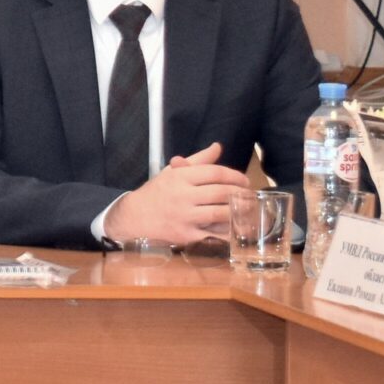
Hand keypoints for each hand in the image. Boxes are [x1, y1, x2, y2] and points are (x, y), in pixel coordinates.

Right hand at [100, 143, 251, 247]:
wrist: (133, 218)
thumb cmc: (156, 193)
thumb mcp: (171, 172)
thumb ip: (197, 160)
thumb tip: (217, 147)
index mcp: (180, 177)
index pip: (215, 173)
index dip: (235, 176)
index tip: (244, 181)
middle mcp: (183, 195)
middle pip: (221, 192)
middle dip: (241, 194)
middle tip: (249, 196)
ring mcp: (185, 217)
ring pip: (221, 213)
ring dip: (238, 212)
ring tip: (247, 210)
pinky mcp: (186, 236)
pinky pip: (213, 234)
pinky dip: (228, 231)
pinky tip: (235, 227)